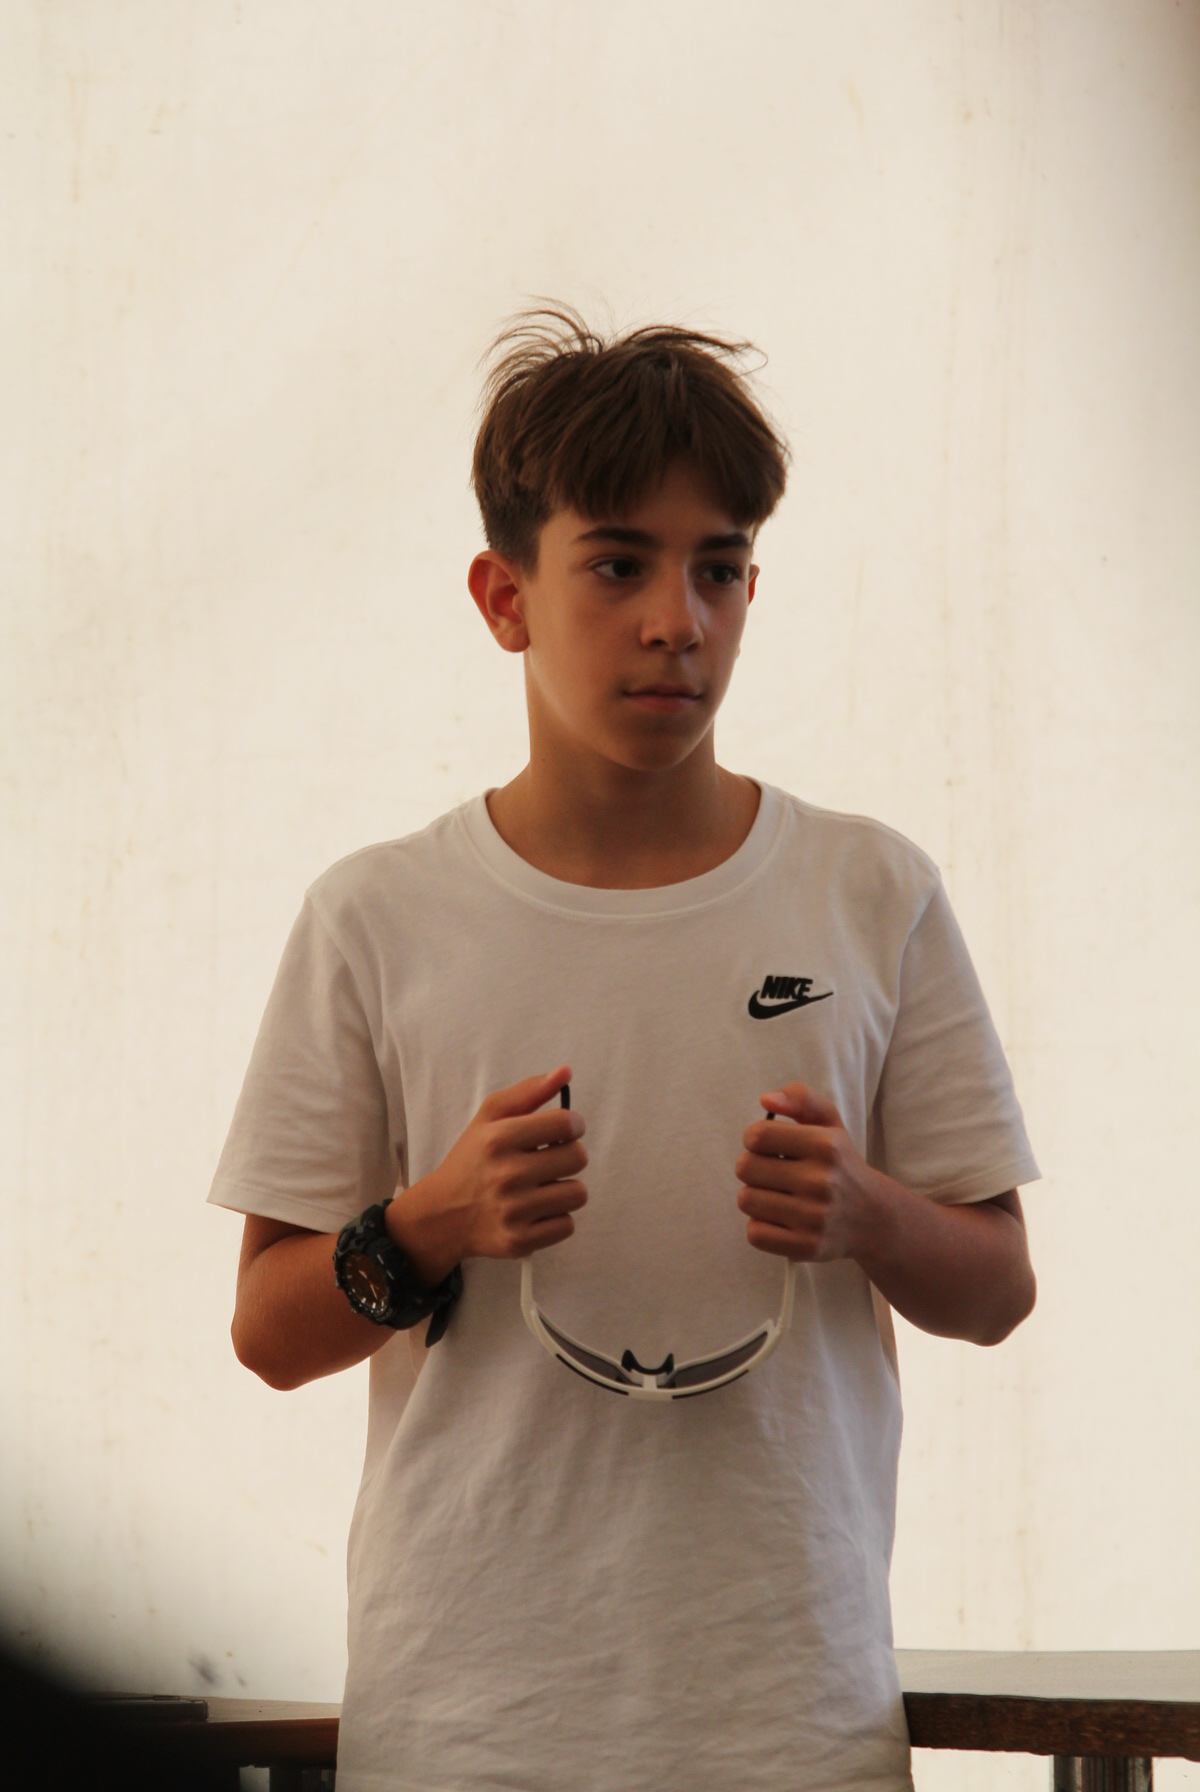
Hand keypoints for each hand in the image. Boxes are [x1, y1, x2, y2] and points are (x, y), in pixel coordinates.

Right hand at [391, 1066, 587, 1277]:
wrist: (441, 1214)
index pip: (565, 1124)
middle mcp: (506, 1175)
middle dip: (569, 1155)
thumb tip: (566, 1071)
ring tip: (542, 1186)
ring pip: (578, 1194)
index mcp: (499, 1139)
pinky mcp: (519, 1241)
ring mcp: (513, 1211)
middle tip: (549, 1159)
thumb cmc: (471, 1160)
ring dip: (565, 1188)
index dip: (572, 1125)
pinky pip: (567, 1225)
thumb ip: (529, 1091)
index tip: (563, 1130)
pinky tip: (536, 1210)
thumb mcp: (489, 1117)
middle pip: (578, 1158)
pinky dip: (556, 1218)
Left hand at [735, 1083, 876, 1262]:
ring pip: (746, 1200)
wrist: (873, 1217)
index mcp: (825, 1145)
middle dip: (752, 1167)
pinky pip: (755, 1234)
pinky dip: (760, 1226)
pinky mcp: (806, 1247)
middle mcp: (821, 1181)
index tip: (768, 1146)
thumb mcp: (829, 1123)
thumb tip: (765, 1099)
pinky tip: (780, 1219)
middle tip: (772, 1172)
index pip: (757, 1136)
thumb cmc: (840, 1163)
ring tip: (776, 1195)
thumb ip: (800, 1098)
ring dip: (754, 1196)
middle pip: (745, 1168)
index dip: (754, 1139)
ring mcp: (814, 1217)